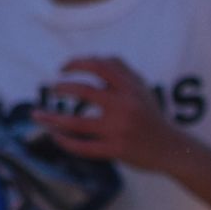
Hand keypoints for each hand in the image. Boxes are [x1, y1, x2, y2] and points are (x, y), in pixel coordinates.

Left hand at [35, 56, 186, 173]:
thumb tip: (94, 59)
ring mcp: (119, 129)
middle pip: (83, 91)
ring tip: (38, 115)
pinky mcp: (116, 150)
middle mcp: (124, 106)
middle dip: (62, 88)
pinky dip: (65, 141)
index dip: (77, 63)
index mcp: (131, 88)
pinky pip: (83, 146)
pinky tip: (56, 136)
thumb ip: (122, 72)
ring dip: (51, 118)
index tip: (63, 68)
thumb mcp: (142, 89)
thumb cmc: (152, 117)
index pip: (99, 66)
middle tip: (53, 89)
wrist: (172, 148)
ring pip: (75, 122)